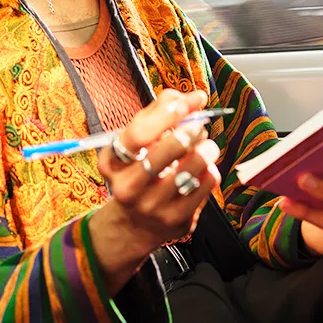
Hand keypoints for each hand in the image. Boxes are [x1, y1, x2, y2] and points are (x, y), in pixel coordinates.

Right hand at [89, 89, 220, 290]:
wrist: (135, 224)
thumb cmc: (139, 171)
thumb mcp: (137, 143)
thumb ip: (159, 114)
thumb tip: (194, 97)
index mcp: (113, 163)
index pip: (140, 133)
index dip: (167, 113)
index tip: (188, 101)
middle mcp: (128, 187)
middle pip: (165, 151)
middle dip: (189, 132)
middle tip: (199, 126)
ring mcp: (152, 207)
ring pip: (191, 169)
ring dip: (206, 150)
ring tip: (207, 146)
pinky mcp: (176, 221)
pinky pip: (204, 187)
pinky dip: (209, 172)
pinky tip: (204, 169)